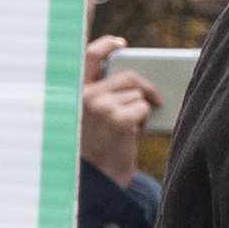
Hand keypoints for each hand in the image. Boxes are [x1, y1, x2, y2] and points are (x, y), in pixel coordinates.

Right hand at [79, 36, 155, 179]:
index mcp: (73, 94)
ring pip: (138, 94)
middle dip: (144, 87)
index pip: (87, 57)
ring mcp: (100, 105)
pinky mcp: (118, 118)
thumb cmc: (95, 152)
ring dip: (142, 108)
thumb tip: (135, 83)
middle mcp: (83, 95)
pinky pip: (144, 107)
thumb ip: (103, 98)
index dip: (105, 45)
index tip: (120, 43)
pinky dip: (145, 119)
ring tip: (133, 127)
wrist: (96, 184)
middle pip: (127, 77)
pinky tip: (135, 132)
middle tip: (155, 97)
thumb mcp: (89, 120)